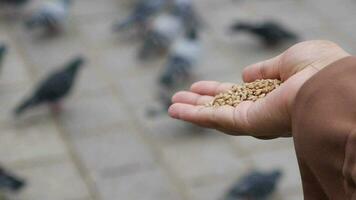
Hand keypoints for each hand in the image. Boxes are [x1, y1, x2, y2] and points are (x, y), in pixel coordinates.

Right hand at [168, 40, 349, 137]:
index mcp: (272, 94)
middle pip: (222, 107)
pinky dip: (194, 116)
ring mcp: (253, 119)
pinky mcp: (247, 123)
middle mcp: (261, 111)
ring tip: (171, 106)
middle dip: (199, 103)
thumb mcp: (288, 59)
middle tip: (179, 98)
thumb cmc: (317, 67)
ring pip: (215, 116)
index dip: (216, 90)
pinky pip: (215, 119)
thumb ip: (265, 68)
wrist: (329, 83)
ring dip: (191, 111)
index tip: (199, 86)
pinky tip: (175, 110)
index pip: (237, 94)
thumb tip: (245, 75)